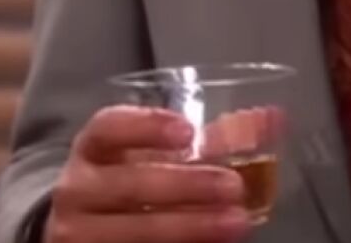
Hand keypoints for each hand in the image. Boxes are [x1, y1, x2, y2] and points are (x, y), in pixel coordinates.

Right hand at [45, 106, 250, 242]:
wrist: (81, 226)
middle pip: (129, 185)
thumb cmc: (129, 178)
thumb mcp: (154, 156)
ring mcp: (79, 233)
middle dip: (186, 186)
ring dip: (188, 228)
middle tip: (233, 187)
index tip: (188, 131)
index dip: (145, 127)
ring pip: (133, 232)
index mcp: (92, 149)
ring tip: (235, 223)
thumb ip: (209, 138)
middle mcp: (77, 190)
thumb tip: (273, 119)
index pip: (108, 128)